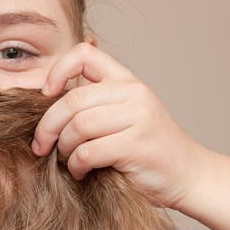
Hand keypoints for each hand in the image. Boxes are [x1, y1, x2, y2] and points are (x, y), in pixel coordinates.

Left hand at [31, 41, 207, 209]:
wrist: (188, 176)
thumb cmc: (147, 151)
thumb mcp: (124, 118)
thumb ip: (94, 106)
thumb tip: (45, 102)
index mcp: (127, 81)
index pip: (84, 54)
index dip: (57, 70)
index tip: (46, 96)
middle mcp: (134, 93)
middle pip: (72, 99)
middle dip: (47, 126)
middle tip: (40, 146)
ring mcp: (138, 117)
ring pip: (78, 126)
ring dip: (63, 149)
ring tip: (68, 161)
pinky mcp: (137, 144)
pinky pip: (88, 152)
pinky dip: (76, 165)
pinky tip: (81, 172)